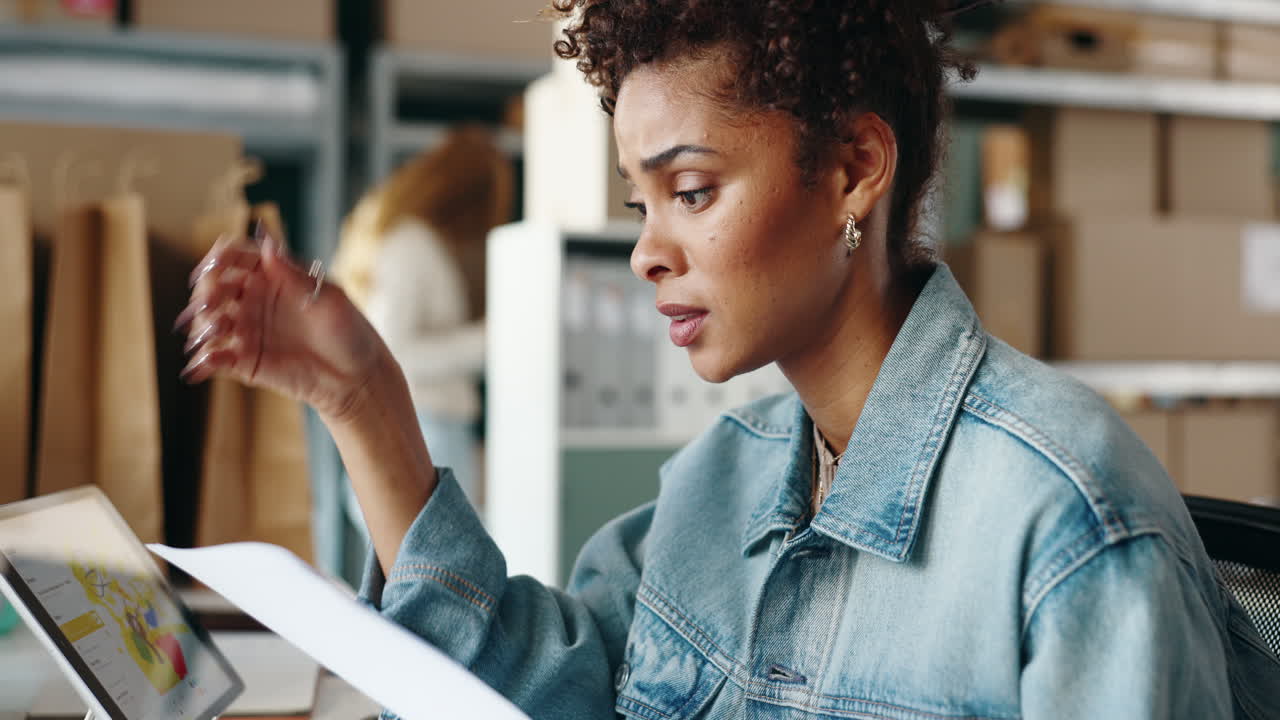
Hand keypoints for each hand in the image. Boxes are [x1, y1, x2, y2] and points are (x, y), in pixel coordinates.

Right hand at [176, 232, 386, 420]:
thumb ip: (295, 275)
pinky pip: (212, 359)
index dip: (219, 257)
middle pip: (214, 287)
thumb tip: (269, 246)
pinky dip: (201, 361)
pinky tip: (200, 367)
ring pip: (208, 321)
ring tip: (216, 332)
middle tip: (210, 304)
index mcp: (271, 276)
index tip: (214, 266)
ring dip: (202, 325)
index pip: (235, 257)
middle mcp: (252, 300)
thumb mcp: (329, 299)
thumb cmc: (349, 332)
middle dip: (206, 292)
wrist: (355, 377)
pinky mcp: (242, 361)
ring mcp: (244, 330)